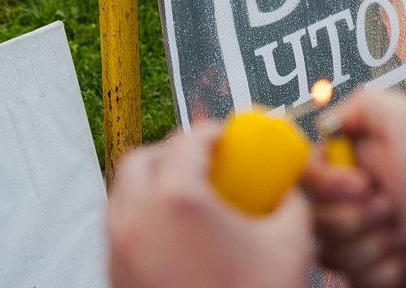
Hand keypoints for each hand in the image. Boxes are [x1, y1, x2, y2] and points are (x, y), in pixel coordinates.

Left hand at [107, 122, 312, 287]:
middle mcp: (137, 221)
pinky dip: (143, 217)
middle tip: (206, 160)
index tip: (227, 137)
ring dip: (153, 183)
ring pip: (122, 194)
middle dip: (173, 151)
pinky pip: (120, 229)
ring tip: (190, 196)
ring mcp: (119, 252)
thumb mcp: (290, 245)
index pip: (187, 141)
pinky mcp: (115, 279)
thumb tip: (287, 190)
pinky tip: (178, 235)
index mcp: (177, 202)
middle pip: (141, 159)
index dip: (212, 132)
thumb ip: (289, 203)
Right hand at [303, 89, 405, 287]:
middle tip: (391, 206)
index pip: (305, 173)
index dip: (327, 183)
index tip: (360, 183)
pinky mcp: (369, 272)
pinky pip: (351, 277)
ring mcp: (362, 237)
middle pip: (314, 215)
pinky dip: (383, 270)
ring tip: (405, 233)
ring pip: (330, 249)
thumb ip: (361, 106)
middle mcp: (354, 198)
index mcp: (357, 161)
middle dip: (355, 216)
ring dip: (373, 244)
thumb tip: (327, 120)